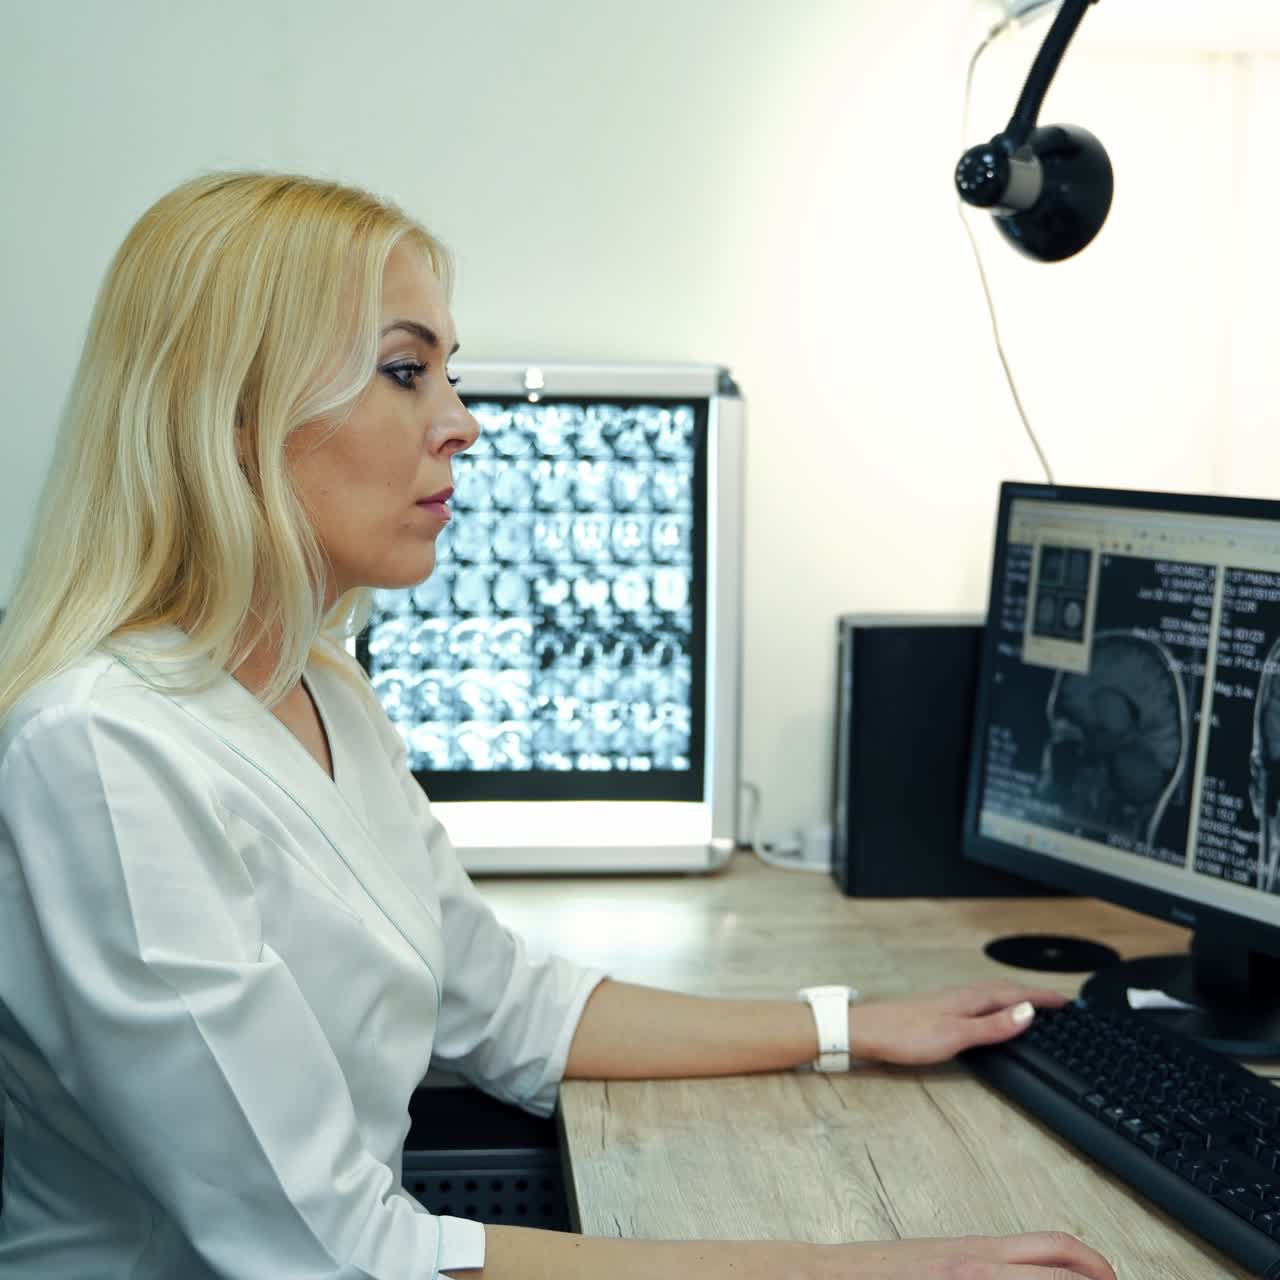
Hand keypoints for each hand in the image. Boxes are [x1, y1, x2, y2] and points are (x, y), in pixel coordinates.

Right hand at [832, 1230, 1114, 1278]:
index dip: (1095, 1267)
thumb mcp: (933, 1259)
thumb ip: (980, 1264)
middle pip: (1062, 1277)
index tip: (1108, 1278)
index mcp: (976, 1252)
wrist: (821, 1279)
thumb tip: (1020, 1274)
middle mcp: (978, 1272)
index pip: (1056, 1250)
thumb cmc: (872, 1275)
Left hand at [849, 981, 1067, 1064]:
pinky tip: (987, 1010)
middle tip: (1056, 1000)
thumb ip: (993, 1026)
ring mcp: (948, 1000)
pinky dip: (994, 1002)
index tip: (1066, 1001)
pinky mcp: (937, 1009)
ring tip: (1031, 1002)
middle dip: (1032, 993)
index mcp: (970, 999)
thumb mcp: (956, 1035)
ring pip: (990, 993)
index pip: (1015, 994)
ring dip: (1014, 995)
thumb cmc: (905, 1035)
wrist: (866, 1031)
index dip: (1041, 997)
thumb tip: (1028, 1012)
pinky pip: (977, 1000)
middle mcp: (961, 995)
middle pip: (1004, 990)